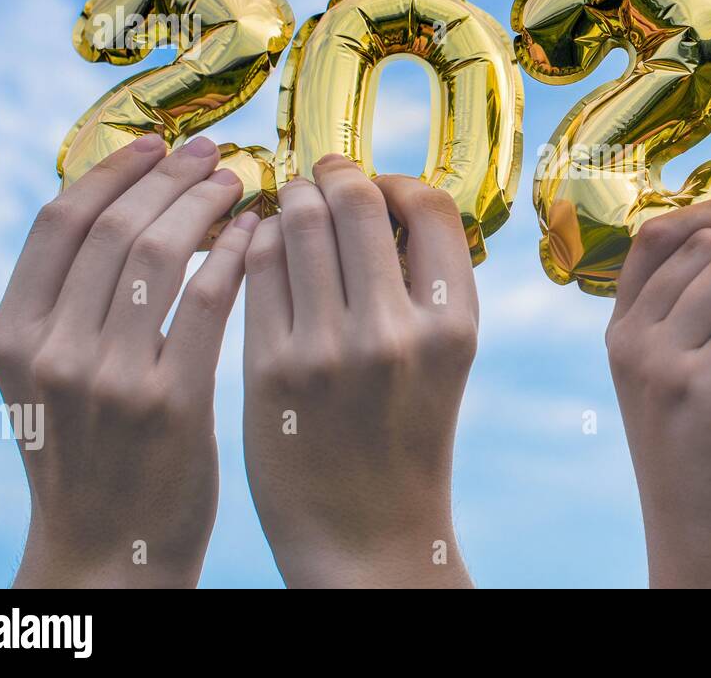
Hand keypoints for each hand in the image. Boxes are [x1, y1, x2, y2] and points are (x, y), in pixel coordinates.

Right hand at [0, 134, 253, 586]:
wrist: (109, 550)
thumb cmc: (94, 454)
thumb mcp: (53, 378)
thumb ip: (73, 305)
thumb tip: (129, 210)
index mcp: (14, 335)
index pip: (59, 221)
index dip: (112, 171)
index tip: (156, 144)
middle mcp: (51, 351)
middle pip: (116, 226)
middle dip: (171, 176)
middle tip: (216, 153)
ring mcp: (108, 378)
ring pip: (161, 252)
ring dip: (207, 204)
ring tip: (241, 183)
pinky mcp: (170, 403)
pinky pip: (207, 301)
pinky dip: (236, 256)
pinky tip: (259, 236)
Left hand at [242, 157, 476, 587]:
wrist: (368, 535)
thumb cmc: (406, 438)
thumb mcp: (444, 360)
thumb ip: (424, 285)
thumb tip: (380, 196)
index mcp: (454, 324)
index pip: (431, 205)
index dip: (397, 181)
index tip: (376, 187)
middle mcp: (397, 330)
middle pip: (356, 201)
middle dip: (333, 176)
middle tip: (320, 175)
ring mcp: (329, 349)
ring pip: (297, 224)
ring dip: (289, 200)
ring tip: (288, 205)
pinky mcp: (270, 368)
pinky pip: (257, 268)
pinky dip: (255, 241)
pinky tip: (259, 247)